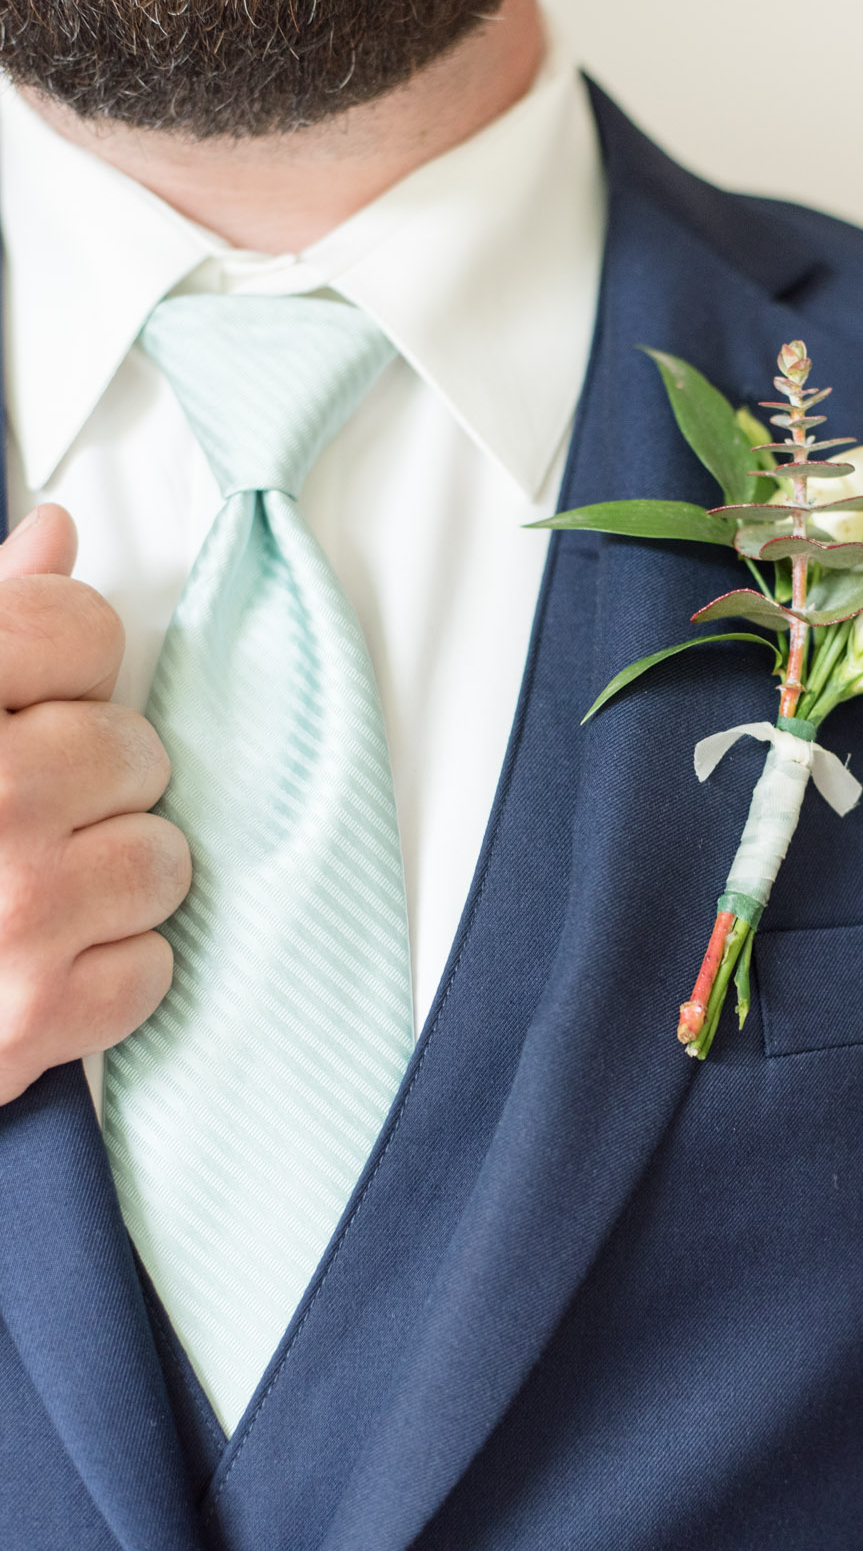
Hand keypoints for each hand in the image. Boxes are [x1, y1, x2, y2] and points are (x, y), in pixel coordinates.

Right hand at [0, 507, 190, 1104]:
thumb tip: (54, 534)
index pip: (79, 627)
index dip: (65, 666)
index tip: (29, 702)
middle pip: (132, 745)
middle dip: (91, 780)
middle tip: (18, 812)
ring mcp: (10, 910)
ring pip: (159, 857)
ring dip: (109, 878)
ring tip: (26, 889)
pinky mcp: (30, 1016)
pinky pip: (149, 968)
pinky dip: (106, 973)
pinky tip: (34, 961)